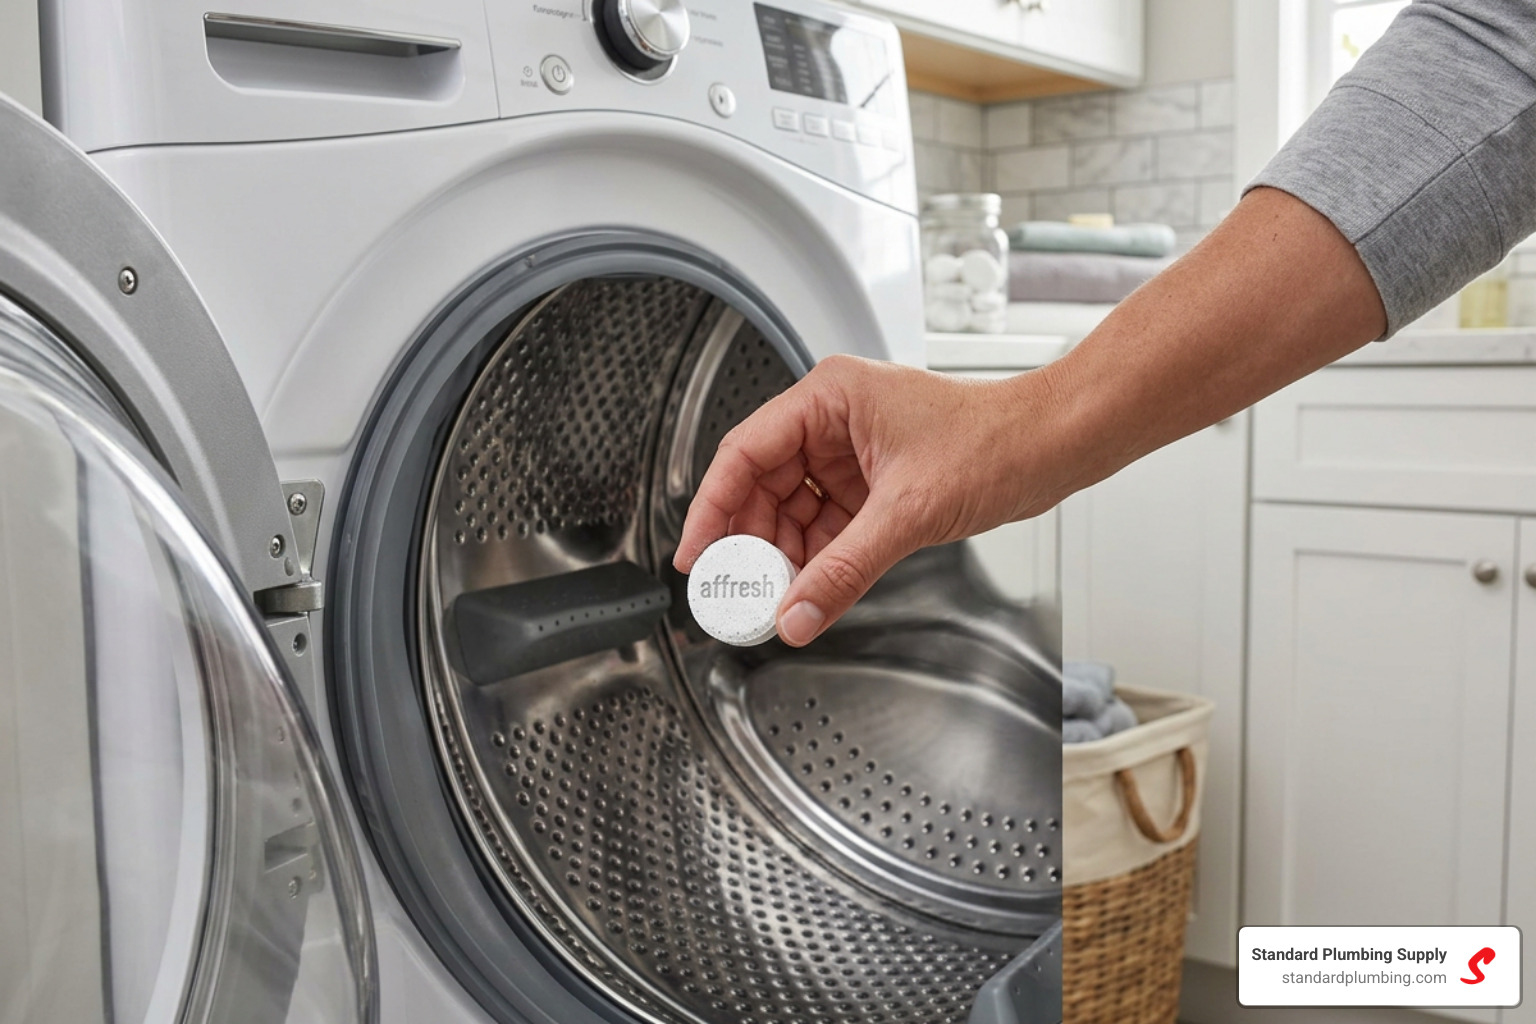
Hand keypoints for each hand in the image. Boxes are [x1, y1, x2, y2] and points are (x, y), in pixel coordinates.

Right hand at [673, 354, 1050, 645]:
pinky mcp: (873, 484)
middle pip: (762, 486)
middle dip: (750, 544)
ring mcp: (852, 453)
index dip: (712, 509)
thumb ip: (844, 570)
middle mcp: (833, 420)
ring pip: (792, 511)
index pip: (745, 453)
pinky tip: (810, 589)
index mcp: (829, 397)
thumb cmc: (997, 440)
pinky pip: (826, 525)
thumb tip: (797, 614)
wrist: (1054, 446)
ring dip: (784, 558)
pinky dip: (817, 559)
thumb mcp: (908, 512)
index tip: (694, 556)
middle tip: (737, 593)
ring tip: (775, 599)